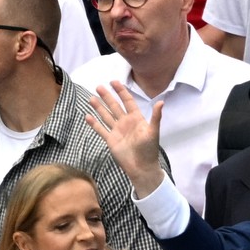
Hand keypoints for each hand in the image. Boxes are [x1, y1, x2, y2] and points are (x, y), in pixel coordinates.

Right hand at [85, 81, 164, 197]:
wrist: (142, 167)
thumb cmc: (149, 150)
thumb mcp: (153, 132)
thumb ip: (156, 117)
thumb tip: (161, 102)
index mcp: (136, 119)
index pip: (128, 101)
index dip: (121, 91)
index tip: (114, 81)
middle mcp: (125, 123)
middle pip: (114, 106)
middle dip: (107, 97)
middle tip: (99, 86)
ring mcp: (117, 131)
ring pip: (106, 116)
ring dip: (99, 107)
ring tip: (91, 98)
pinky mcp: (111, 140)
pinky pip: (101, 129)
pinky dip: (94, 123)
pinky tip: (88, 116)